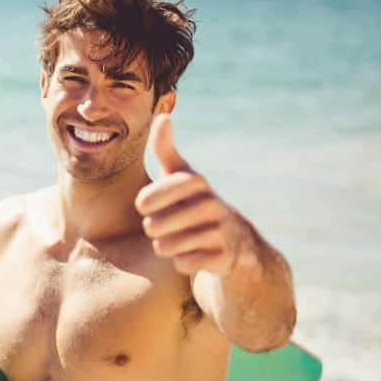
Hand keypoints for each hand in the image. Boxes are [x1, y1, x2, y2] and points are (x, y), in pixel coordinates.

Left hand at [134, 115, 244, 275]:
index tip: (144, 205)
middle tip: (161, 227)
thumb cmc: (194, 203)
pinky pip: (185, 264)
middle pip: (156, 225)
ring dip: (165, 247)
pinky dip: (182, 263)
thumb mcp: (181, 175)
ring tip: (176, 240)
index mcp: (197, 183)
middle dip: (153, 229)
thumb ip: (166, 149)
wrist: (235, 241)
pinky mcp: (225, 257)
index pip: (160, 191)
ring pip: (168, 247)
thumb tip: (163, 115)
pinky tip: (192, 254)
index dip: (149, 200)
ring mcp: (221, 231)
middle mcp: (213, 204)